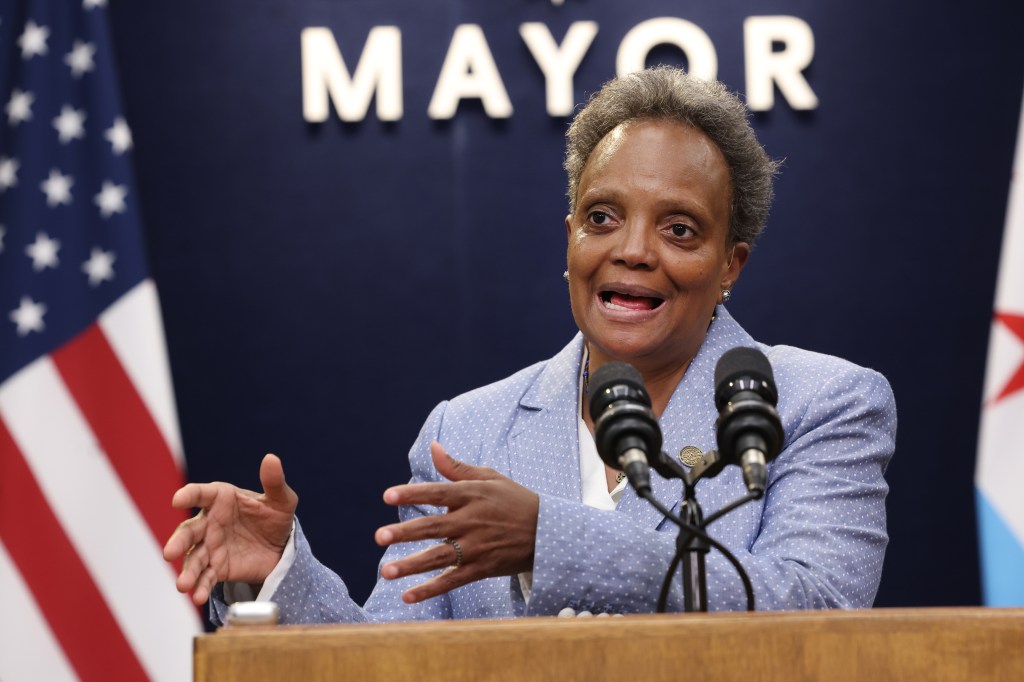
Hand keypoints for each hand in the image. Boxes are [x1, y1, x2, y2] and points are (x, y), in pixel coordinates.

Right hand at [163, 454, 297, 605]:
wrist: (281, 547)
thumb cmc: (276, 516)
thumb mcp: (282, 500)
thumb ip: (274, 482)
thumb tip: (271, 458)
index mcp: (221, 498)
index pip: (201, 494)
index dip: (189, 494)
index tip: (178, 499)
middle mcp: (210, 522)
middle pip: (189, 530)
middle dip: (178, 541)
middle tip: (170, 552)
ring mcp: (211, 546)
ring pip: (194, 558)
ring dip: (187, 571)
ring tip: (183, 585)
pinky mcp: (217, 567)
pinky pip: (206, 577)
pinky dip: (200, 587)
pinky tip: (197, 596)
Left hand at [374, 442, 538, 603]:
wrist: (546, 531)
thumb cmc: (513, 500)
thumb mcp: (489, 478)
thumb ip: (457, 467)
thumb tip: (433, 447)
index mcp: (472, 495)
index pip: (437, 493)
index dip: (413, 493)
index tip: (387, 495)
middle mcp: (472, 521)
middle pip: (434, 527)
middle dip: (405, 532)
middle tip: (379, 536)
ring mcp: (477, 547)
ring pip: (440, 557)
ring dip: (412, 566)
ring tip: (386, 572)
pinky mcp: (482, 568)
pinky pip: (453, 581)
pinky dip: (431, 589)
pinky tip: (407, 595)